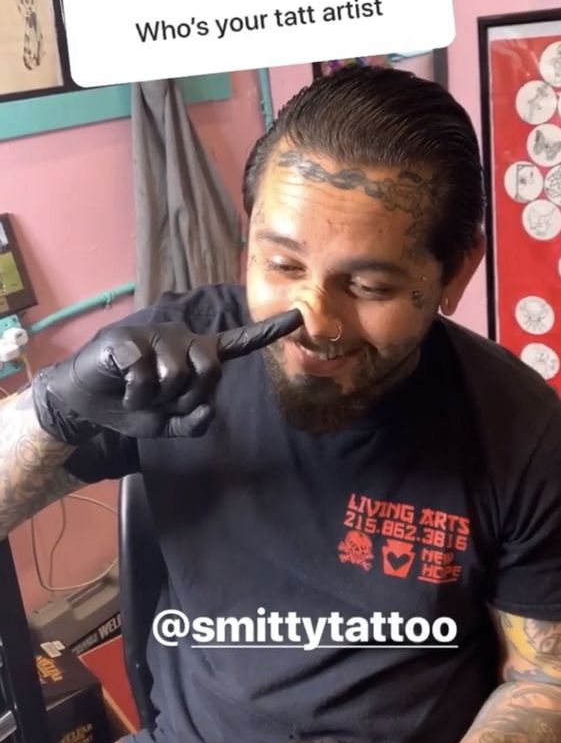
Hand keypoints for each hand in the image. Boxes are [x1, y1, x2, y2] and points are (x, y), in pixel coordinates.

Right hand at [32, 310, 302, 443]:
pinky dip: (133, 393)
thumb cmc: (131, 406)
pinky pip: (145, 375)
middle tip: (163, 404)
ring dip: (155, 398)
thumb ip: (193, 423)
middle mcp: (182, 340)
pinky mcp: (128, 339)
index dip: (268, 332)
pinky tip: (122, 387)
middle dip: (187, 398)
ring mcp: (156, 336)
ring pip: (177, 375)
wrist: (85, 402)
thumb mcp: (167, 425)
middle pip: (211, 369)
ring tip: (138, 394)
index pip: (238, 344)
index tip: (300, 317)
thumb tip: (209, 411)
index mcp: (197, 356)